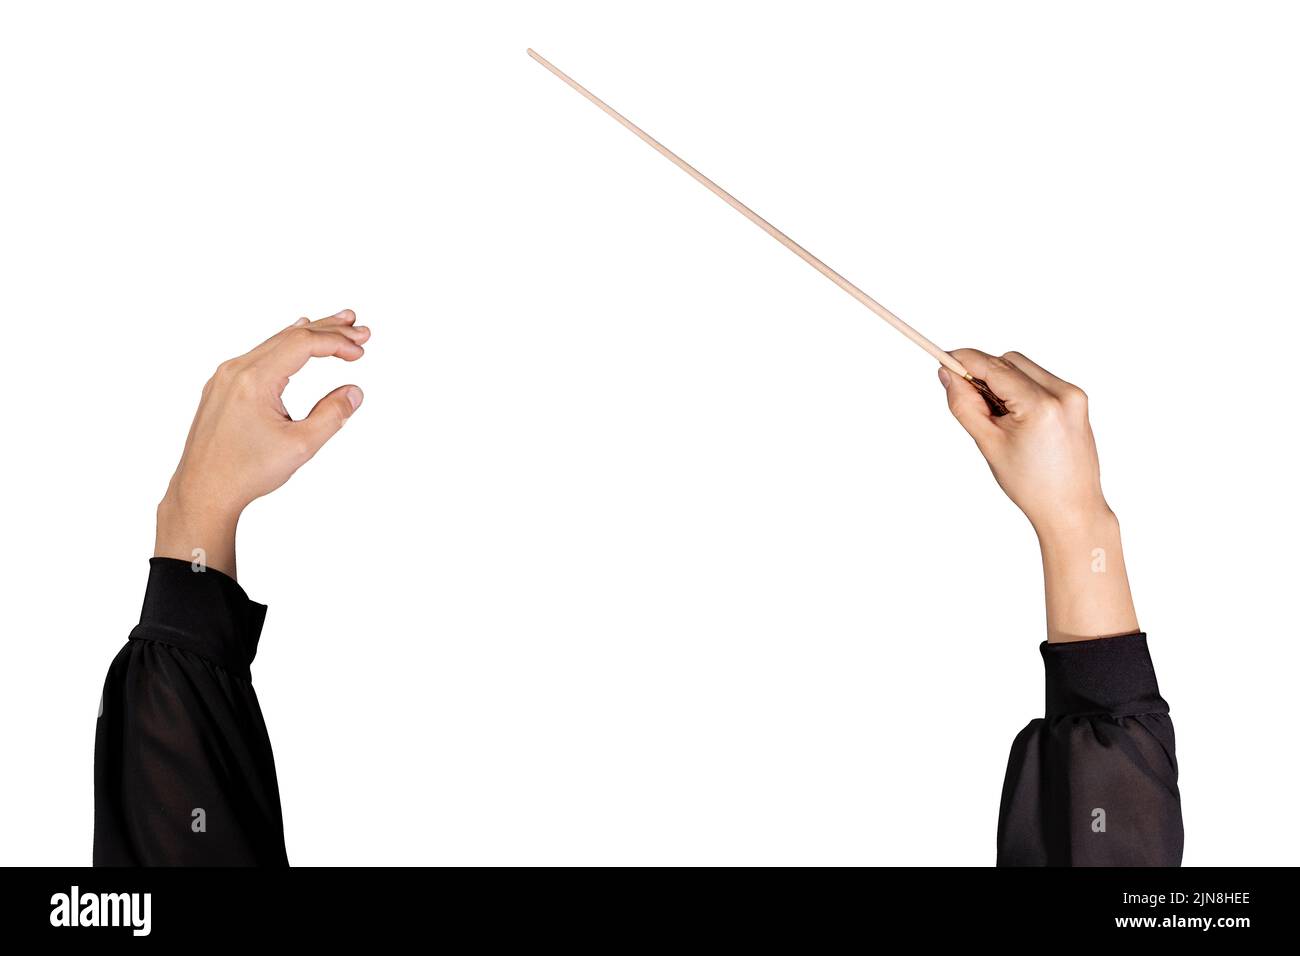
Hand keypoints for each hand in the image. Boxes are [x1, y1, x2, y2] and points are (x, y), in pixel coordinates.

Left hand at [155, 310, 369, 576]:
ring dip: (308, 334)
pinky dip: (284, 346)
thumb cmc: (245, 473)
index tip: (360, 350)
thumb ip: (332, 415)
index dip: (336, 342)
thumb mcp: (300, 446)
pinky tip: (294, 339)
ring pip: (273, 343)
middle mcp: (236, 370)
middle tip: (360, 328)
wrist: (202, 491)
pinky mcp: (221, 387)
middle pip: (289, 336)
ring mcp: (225, 377)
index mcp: (254, 380)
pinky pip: (258, 355)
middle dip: (328, 330)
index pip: (303, 343)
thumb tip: (354, 392)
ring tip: (337, 325)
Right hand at [938, 349, 1136, 641]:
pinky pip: (1040, 380)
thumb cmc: (1031, 485)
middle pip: (1009, 361)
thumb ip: (964, 405)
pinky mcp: (1077, 400)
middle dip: (984, 373)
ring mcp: (1073, 395)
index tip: (943, 359)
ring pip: (1024, 368)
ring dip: (1003, 381)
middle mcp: (1062, 394)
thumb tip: (948, 374)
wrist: (1072, 508)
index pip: (993, 367)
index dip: (965, 360)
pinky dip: (1021, 389)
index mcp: (1040, 406)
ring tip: (998, 419)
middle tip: (970, 401)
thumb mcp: (989, 444)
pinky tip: (1017, 420)